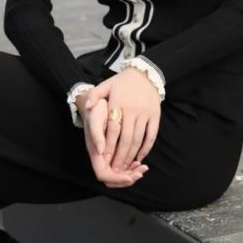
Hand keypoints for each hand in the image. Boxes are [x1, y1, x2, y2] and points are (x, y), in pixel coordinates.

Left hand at [79, 68, 160, 185]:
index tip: (104, 158)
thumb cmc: (123, 81)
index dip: (108, 145)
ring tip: (126, 167)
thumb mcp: (106, 84)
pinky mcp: (155, 116)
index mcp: (118, 103)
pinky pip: (151, 135)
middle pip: (126, 139)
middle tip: (115, 169)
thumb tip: (87, 107)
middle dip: (120, 156)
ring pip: (138, 139)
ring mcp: (145, 113)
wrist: (146, 73)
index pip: (113, 130)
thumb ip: (95, 95)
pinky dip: (146, 148)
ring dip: (132, 155)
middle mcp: (132, 110)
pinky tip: (140, 157)